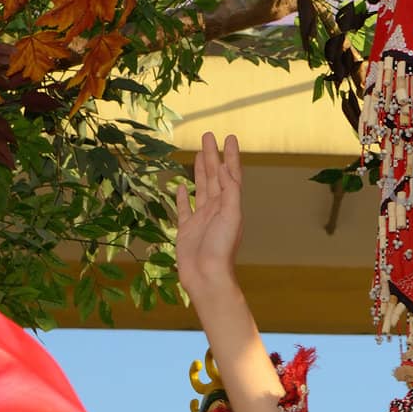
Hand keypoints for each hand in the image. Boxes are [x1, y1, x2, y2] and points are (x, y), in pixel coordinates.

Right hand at [176, 132, 244, 298]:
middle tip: (208, 135)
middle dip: (213, 155)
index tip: (228, 137)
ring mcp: (201, 218)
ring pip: (201, 187)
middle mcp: (217, 208)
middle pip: (215, 176)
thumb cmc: (221, 249)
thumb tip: (227, 169)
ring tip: (199, 153)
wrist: (206, 276)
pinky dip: (183, 196)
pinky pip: (184, 208)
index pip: (231, 174)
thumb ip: (229, 193)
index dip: (230, 156)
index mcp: (229, 204)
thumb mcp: (230, 216)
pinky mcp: (186, 229)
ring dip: (201, 170)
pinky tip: (181, 186)